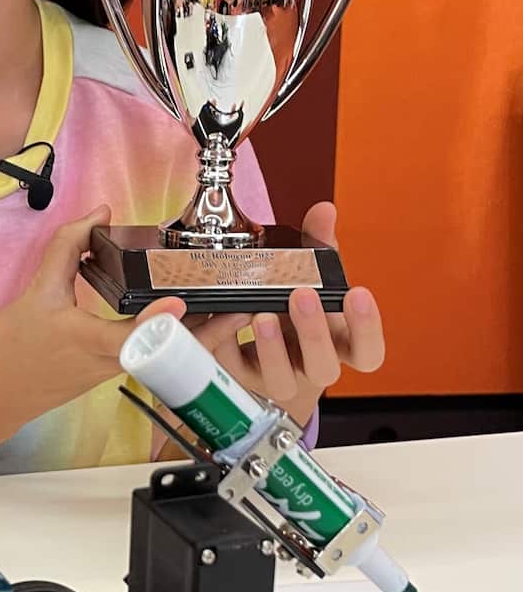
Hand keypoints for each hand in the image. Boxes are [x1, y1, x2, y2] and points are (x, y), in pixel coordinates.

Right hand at [0, 205, 227, 433]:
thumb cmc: (11, 349)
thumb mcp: (35, 291)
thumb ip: (67, 247)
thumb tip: (99, 212)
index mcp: (90, 344)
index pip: (132, 335)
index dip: (158, 320)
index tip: (181, 302)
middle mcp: (111, 363)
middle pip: (170, 350)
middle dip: (209, 332)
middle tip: (243, 310)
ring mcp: (116, 372)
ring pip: (168, 355)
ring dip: (200, 336)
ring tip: (232, 311)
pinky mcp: (114, 372)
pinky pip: (155, 356)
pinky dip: (178, 339)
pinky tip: (193, 321)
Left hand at [201, 201, 385, 425]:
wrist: (265, 358)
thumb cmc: (297, 317)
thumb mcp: (313, 281)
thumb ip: (319, 248)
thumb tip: (323, 212)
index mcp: (339, 346)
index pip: (367, 352)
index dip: (367, 328)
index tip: (358, 293)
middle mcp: (311, 368)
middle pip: (324, 367)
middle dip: (313, 331)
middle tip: (302, 296)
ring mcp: (278, 378)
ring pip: (281, 379)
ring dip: (272, 347)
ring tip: (262, 314)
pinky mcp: (240, 379)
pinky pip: (232, 369)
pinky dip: (226, 341)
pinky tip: (223, 315)